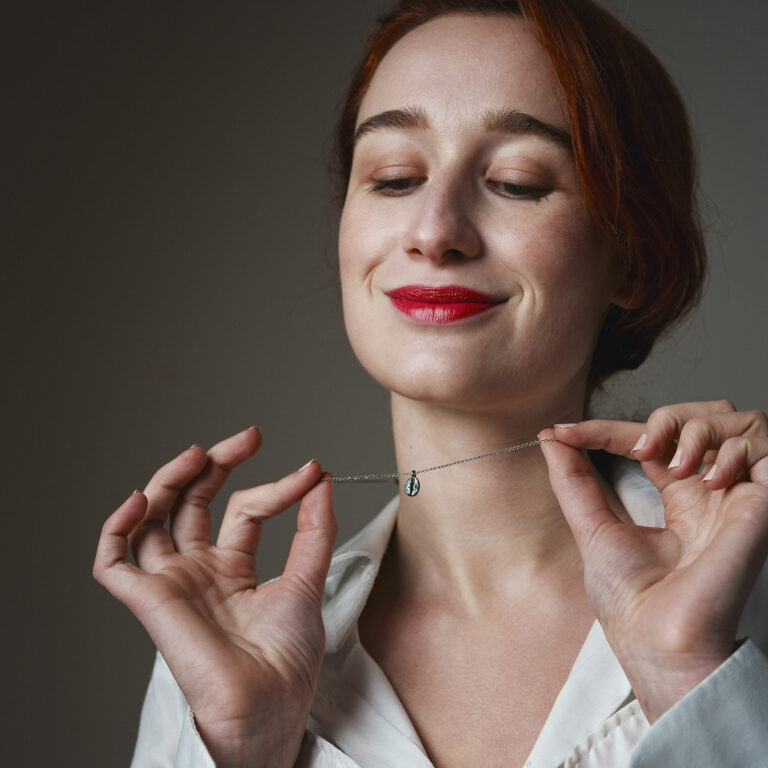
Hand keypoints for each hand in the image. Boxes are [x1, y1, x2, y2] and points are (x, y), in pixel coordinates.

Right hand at [93, 427, 336, 767]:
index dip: (274, 487)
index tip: (310, 473)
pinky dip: (117, 526)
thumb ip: (314, 528)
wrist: (270, 705)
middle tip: (247, 437)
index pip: (244, 509)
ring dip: (169, 480)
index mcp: (233, 568)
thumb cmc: (288, 660)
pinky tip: (141, 499)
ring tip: (197, 454)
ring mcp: (172, 583)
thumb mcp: (307, 579)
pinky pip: (113, 561)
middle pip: (192, 502)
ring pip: (152, 519)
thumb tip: (321, 477)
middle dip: (214, 464)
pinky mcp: (148, 600)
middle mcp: (198, 571)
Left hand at [538, 401, 767, 721]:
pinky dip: (734, 449)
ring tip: (675, 463)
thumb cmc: (630, 600)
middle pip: (703, 420)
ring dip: (702, 428)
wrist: (658, 640)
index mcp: (677, 498)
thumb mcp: (593, 529)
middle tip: (639, 445)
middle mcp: (710, 493)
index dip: (610, 429)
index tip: (564, 432)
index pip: (651, 442)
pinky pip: (764, 448)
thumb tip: (549, 440)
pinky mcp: (760, 506)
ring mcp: (736, 497)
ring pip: (740, 422)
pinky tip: (709, 479)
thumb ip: (574, 482)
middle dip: (669, 416)